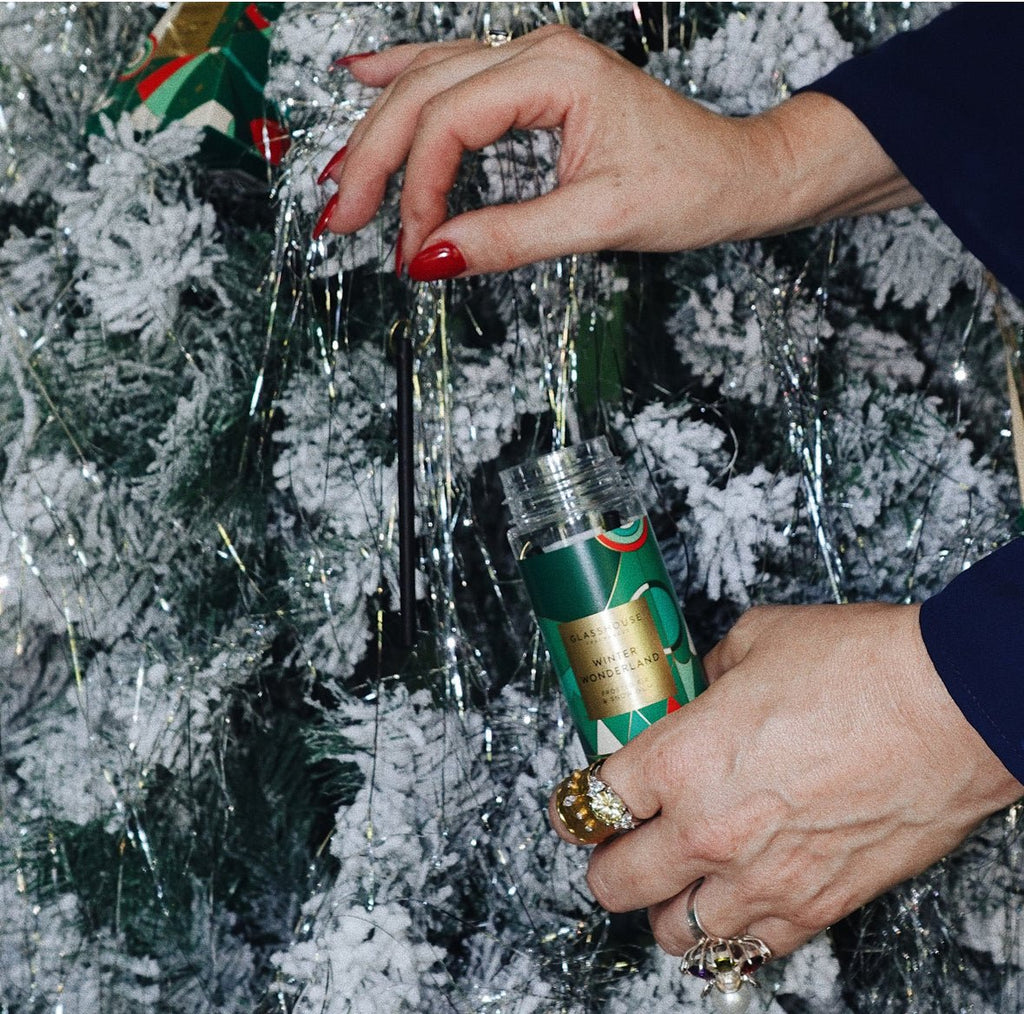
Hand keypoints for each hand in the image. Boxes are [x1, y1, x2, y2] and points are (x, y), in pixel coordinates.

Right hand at [319, 26, 916, 277]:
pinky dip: (404, 82)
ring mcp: (533, 62)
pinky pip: (453, 73)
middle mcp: (536, 54)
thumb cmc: (691, 185)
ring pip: (429, 82)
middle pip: (422, 95)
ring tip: (338, 177)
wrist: (740, 172)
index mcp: (553, 74)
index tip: (407, 248)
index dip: (416, 189)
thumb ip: (510, 238)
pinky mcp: (535, 83)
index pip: (449, 123)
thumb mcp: (600, 221)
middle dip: (373, 160)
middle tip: (338, 219)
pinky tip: (364, 76)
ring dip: (379, 131)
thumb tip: (429, 258)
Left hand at [550, 603, 1021, 957]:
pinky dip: (733, 935)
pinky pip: (752, 948)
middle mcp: (708, 830)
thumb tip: (697, 689)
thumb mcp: (756, 643)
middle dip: (604, 864)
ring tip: (670, 883)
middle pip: (615, 881)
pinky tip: (734, 906)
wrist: (953, 706)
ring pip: (675, 932)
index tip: (576, 804)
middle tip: (611, 848)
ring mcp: (761, 878)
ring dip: (662, 907)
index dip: (576, 802)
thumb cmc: (860, 669)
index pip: (594, 800)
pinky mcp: (816, 906)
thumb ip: (707, 676)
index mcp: (680, 760)